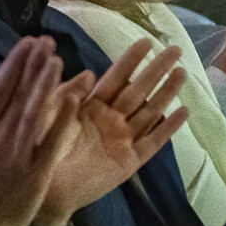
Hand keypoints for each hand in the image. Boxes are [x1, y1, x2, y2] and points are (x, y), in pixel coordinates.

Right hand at [0, 37, 73, 225]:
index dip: (14, 63)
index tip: (28, 41)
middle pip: (16, 95)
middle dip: (32, 65)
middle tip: (46, 40)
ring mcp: (15, 155)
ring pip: (32, 113)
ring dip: (45, 84)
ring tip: (56, 59)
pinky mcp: (35, 173)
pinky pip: (50, 142)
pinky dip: (61, 120)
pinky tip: (72, 99)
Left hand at [34, 40, 186, 225]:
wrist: (44, 185)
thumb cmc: (41, 147)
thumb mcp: (50, 114)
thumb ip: (68, 94)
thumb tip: (86, 70)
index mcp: (90, 105)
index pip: (116, 76)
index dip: (131, 59)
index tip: (147, 41)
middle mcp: (111, 119)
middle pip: (140, 89)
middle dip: (157, 69)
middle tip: (177, 49)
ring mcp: (123, 138)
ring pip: (151, 110)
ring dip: (167, 92)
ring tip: (183, 73)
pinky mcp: (130, 160)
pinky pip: (154, 141)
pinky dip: (169, 127)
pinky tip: (183, 112)